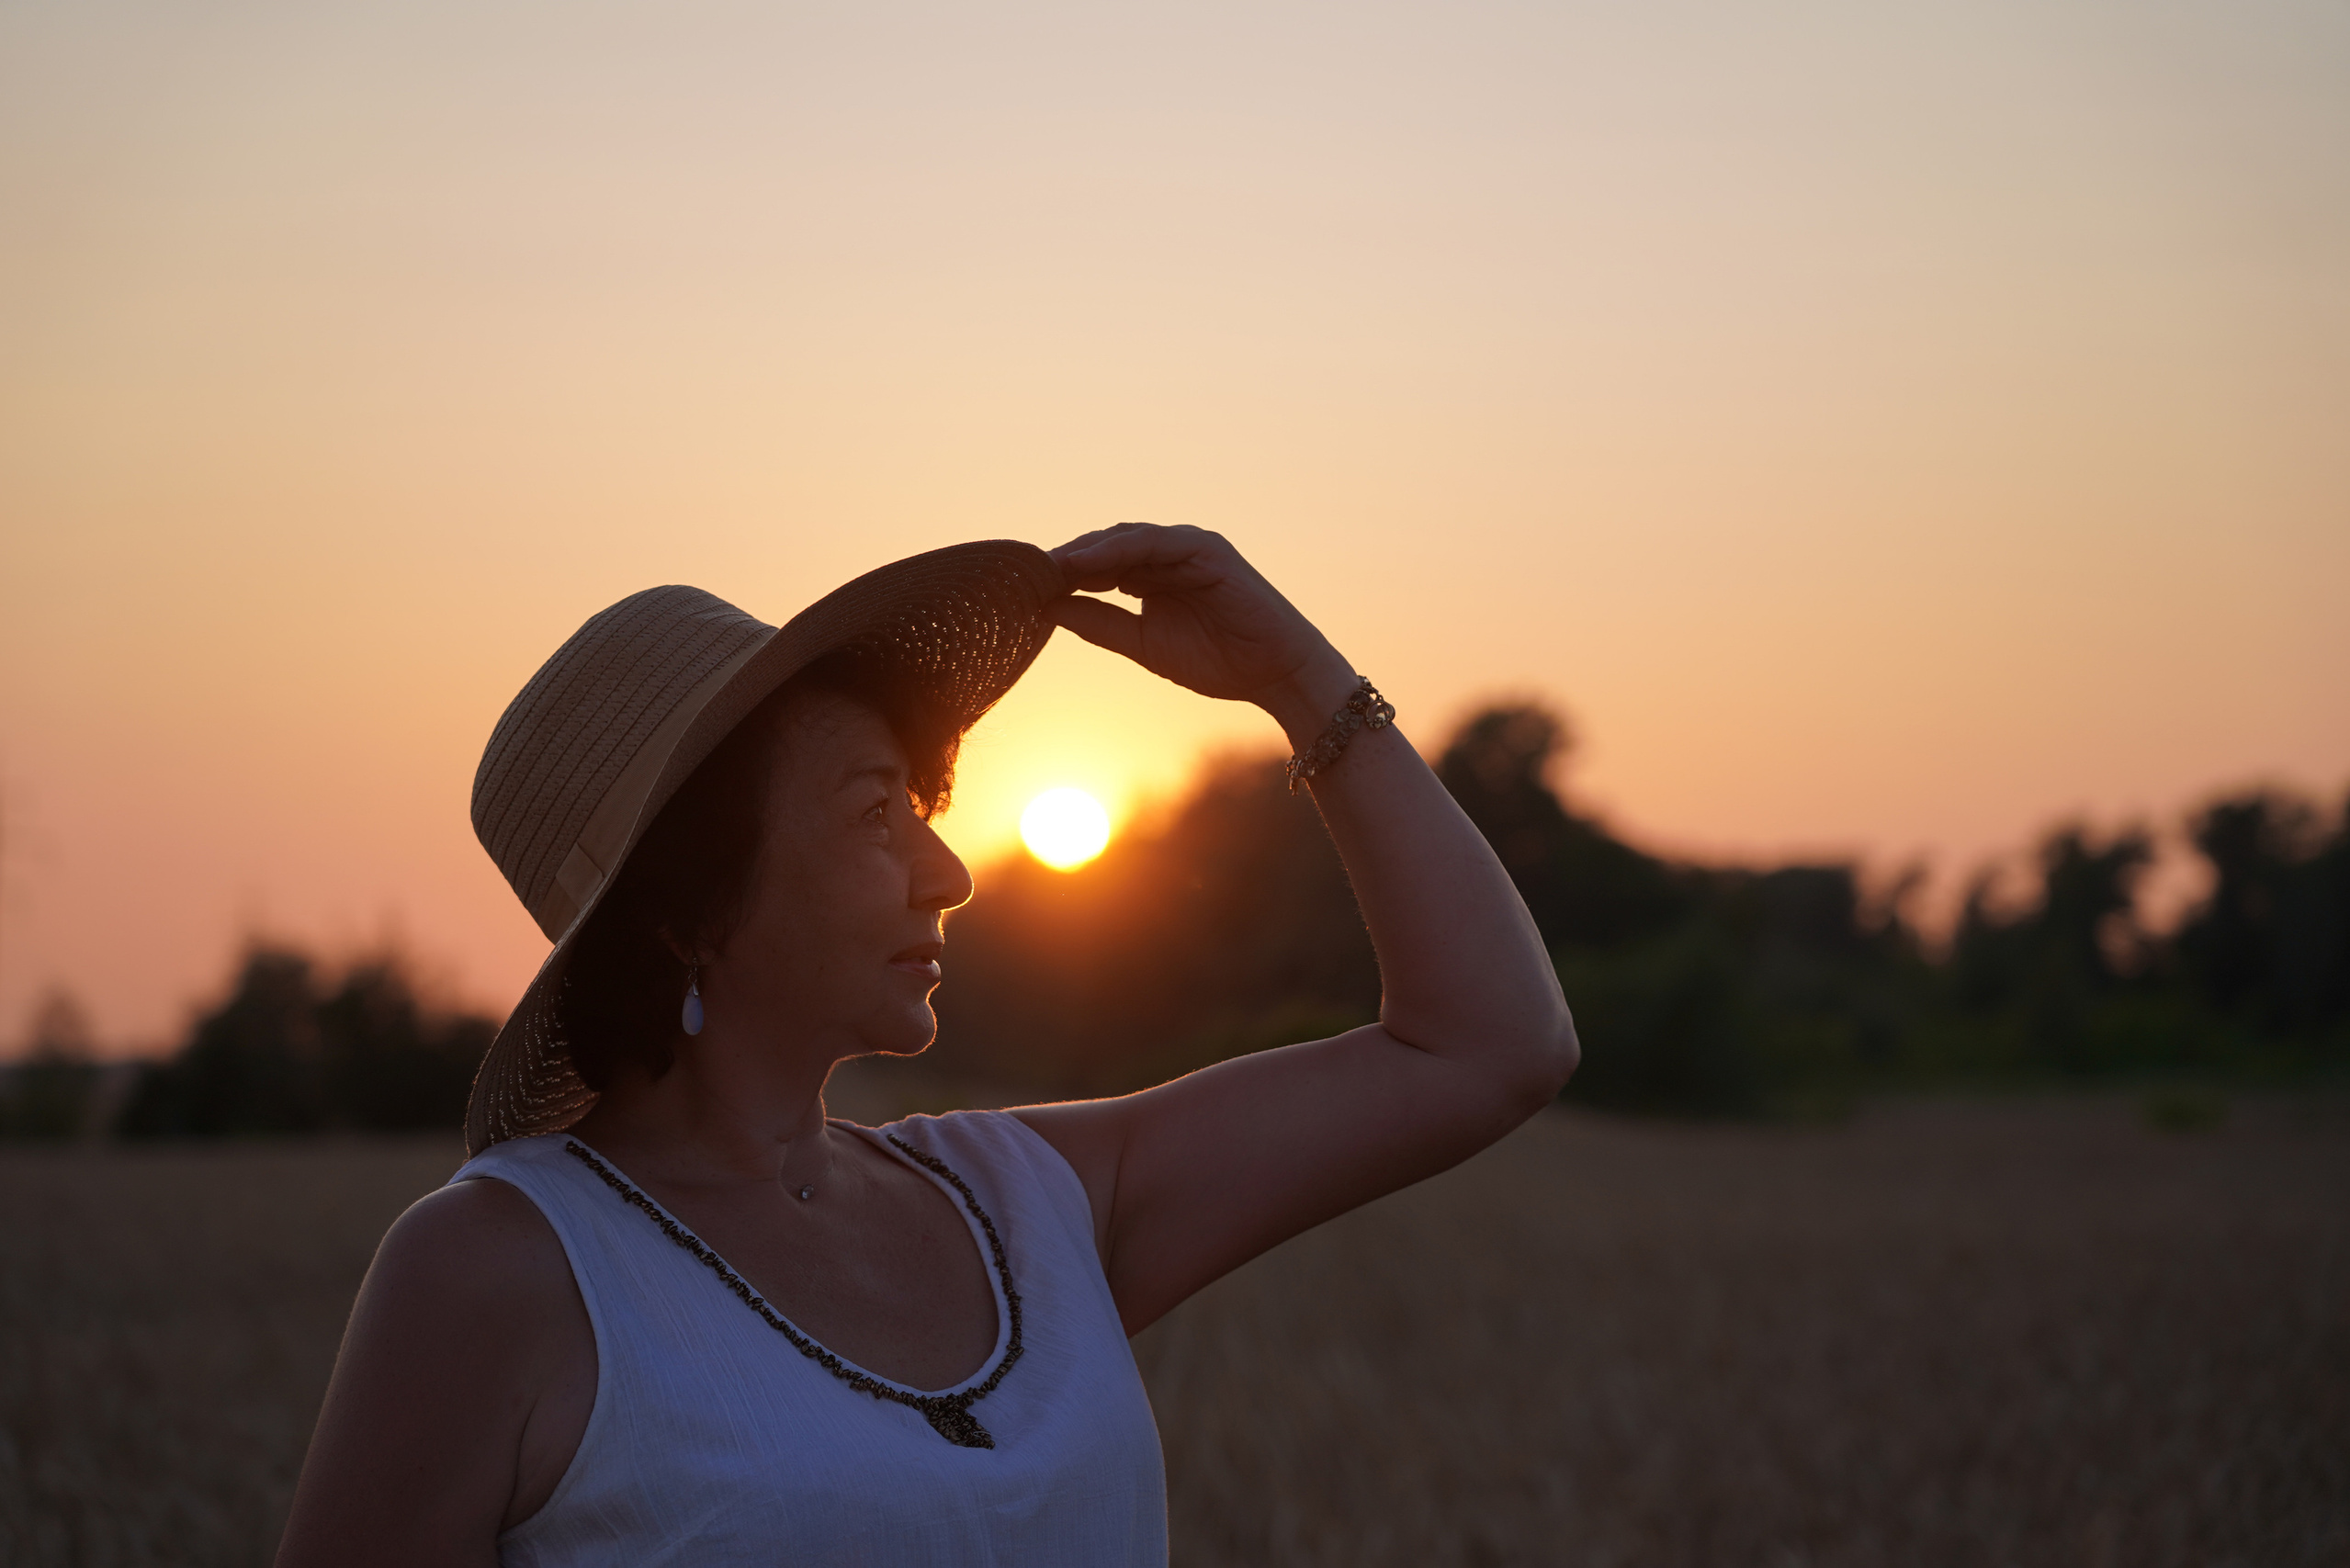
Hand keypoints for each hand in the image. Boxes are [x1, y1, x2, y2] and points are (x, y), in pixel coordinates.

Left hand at [1048, 524, 1353, 731]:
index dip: (1062, 574)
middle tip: (1023, 574)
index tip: (1022, 589)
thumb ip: (1100, 624)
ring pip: (1125, 538)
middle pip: (1104, 545)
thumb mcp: (1144, 645)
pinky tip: (1085, 565)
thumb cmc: (1218, 662)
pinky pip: (1154, 542)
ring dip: (1084, 551)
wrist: (1276, 674)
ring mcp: (1188, 547)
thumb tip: (1048, 608)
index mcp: (1152, 574)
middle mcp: (1169, 554)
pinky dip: (1117, 549)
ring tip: (1047, 568)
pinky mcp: (1207, 549)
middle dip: (1066, 559)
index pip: (1097, 564)